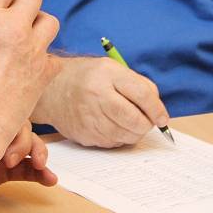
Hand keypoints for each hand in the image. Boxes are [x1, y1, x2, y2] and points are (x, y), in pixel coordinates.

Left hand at [0, 123, 57, 199]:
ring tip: (41, 167)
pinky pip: (28, 169)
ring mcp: (4, 151)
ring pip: (30, 148)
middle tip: (8, 160)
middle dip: (21, 144)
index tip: (4, 146)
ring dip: (39, 156)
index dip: (11, 128)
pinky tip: (51, 179)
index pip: (7, 115)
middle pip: (21, 129)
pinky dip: (41, 174)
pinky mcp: (7, 170)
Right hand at [32, 56, 168, 147]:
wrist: (50, 89)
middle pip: (135, 120)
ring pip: (126, 135)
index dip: (157, 109)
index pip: (142, 95)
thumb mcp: (111, 69)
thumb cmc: (87, 77)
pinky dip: (118, 137)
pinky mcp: (84, 134)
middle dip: (146, 124)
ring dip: (133, 132)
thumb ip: (137, 85)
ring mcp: (89, 117)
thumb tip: (158, 111)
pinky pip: (113, 143)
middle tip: (146, 121)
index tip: (162, 117)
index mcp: (106, 74)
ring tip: (125, 120)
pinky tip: (110, 124)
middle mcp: (96, 95)